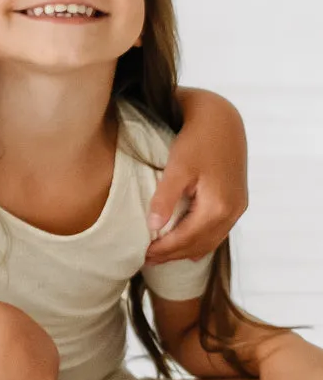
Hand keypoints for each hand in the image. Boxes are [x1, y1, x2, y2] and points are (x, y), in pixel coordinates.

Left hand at [145, 93, 246, 263]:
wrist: (223, 119)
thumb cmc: (197, 139)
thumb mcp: (178, 167)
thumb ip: (166, 197)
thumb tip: (153, 227)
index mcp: (218, 206)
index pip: (187, 238)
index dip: (164, 250)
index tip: (142, 256)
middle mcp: (233, 211)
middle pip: (200, 243)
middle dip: (174, 254)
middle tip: (147, 260)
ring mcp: (238, 207)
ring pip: (212, 239)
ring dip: (188, 249)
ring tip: (163, 256)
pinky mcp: (237, 200)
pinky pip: (219, 230)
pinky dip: (202, 240)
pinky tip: (189, 245)